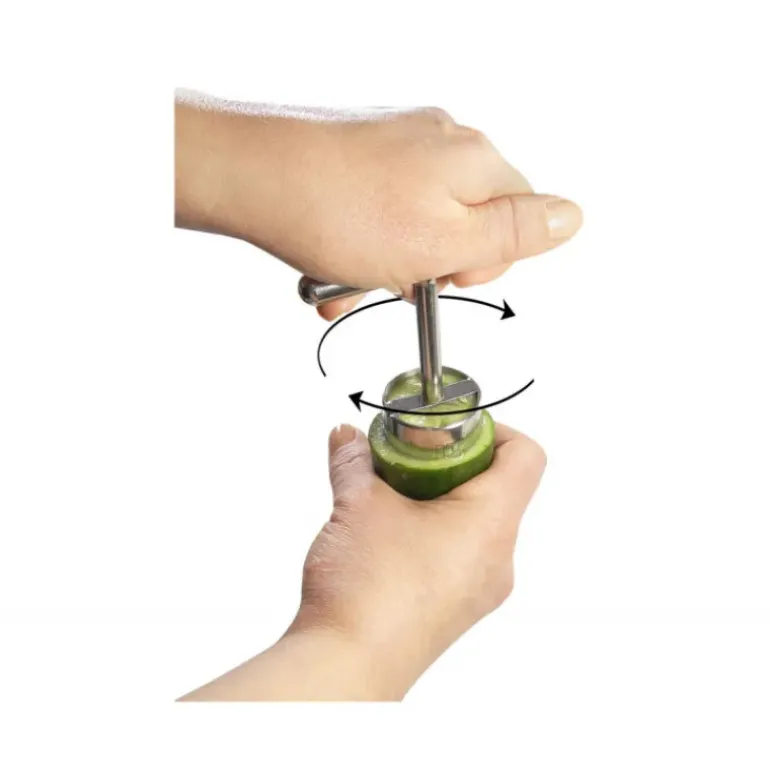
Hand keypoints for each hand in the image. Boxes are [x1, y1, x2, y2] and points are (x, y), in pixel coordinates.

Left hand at [175, 91, 582, 318]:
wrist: (253, 180)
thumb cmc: (342, 213)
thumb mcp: (446, 241)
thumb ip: (515, 232)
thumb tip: (572, 217)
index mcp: (475, 161)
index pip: (519, 218)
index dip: (483, 262)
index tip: (443, 275)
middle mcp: (442, 143)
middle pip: (465, 221)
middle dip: (429, 265)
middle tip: (394, 277)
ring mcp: (400, 147)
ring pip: (416, 224)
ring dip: (387, 265)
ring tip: (350, 279)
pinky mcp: (363, 158)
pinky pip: (380, 213)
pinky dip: (362, 246)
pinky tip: (335, 266)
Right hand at [181, 422, 544, 700]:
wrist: (346, 667)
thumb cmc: (367, 594)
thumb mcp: (357, 504)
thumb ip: (354, 460)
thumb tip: (348, 439)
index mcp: (491, 523)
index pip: (525, 456)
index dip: (492, 430)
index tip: (450, 430)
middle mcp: (498, 559)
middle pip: (498, 487)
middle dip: (451, 462)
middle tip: (410, 457)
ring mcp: (479, 589)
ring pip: (476, 523)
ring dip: (438, 498)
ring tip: (391, 496)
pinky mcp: (456, 608)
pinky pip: (460, 554)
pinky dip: (433, 531)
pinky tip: (389, 533)